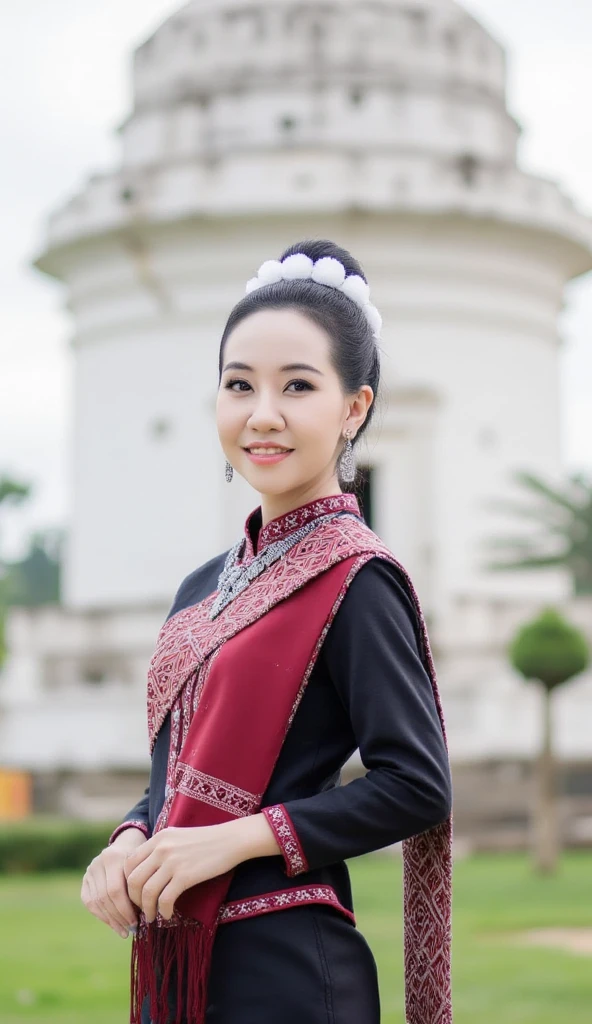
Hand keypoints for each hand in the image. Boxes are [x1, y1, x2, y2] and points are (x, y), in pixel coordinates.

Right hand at [81, 827, 146, 937]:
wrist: (128, 843)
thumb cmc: (142, 858)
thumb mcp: (144, 866)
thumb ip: (142, 884)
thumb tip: (146, 914)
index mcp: (113, 857)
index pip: (115, 890)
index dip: (125, 910)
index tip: (137, 922)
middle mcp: (98, 862)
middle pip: (105, 897)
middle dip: (119, 916)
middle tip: (131, 929)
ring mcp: (90, 870)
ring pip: (96, 902)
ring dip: (111, 920)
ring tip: (124, 931)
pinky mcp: (85, 878)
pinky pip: (89, 902)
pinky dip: (101, 916)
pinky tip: (113, 925)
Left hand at [124, 822, 248, 922]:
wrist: (231, 839)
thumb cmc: (206, 841)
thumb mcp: (177, 838)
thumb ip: (160, 849)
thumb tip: (145, 871)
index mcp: (157, 839)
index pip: (129, 864)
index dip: (127, 884)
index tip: (134, 896)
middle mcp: (161, 849)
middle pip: (133, 880)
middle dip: (133, 900)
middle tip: (140, 910)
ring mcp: (172, 862)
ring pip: (147, 892)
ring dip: (147, 910)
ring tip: (152, 917)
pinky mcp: (185, 875)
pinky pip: (165, 899)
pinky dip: (163, 911)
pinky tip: (167, 915)